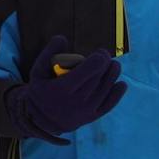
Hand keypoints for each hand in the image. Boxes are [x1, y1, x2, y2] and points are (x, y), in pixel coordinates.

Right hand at [5, 34, 125, 141]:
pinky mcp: (92, 116)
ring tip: (114, 66)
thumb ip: (48, 53)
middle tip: (104, 56)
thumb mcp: (37, 72)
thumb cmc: (41, 91)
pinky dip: (117, 93)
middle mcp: (76, 100)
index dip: (99, 57)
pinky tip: (121, 83)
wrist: (42, 120)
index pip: (91, 68)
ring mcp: (86, 110)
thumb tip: (62, 38)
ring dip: (113, 74)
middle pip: (100, 76)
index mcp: (63, 87)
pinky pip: (109, 104)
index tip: (99, 52)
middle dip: (106, 62)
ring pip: (107, 88)